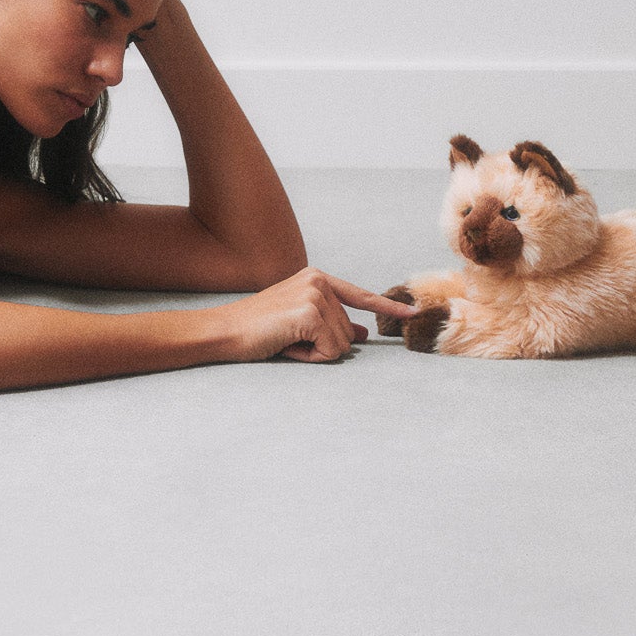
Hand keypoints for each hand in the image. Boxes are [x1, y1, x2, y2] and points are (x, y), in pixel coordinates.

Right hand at [220, 268, 420, 362]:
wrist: (224, 331)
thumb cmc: (257, 330)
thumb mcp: (299, 323)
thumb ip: (331, 324)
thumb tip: (360, 334)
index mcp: (316, 278)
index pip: (360, 296)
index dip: (387, 308)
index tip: (411, 314)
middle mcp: (319, 281)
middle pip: (349, 331)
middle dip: (321, 345)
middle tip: (288, 340)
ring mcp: (315, 295)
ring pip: (341, 344)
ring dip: (314, 353)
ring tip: (285, 342)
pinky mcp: (310, 313)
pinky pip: (329, 351)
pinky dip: (309, 358)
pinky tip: (287, 346)